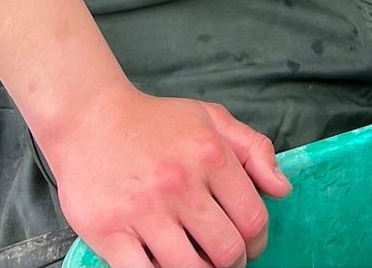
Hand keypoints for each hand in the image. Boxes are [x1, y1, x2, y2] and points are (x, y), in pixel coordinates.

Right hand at [43, 81, 290, 267]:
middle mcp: (180, 184)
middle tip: (222, 256)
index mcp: (210, 155)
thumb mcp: (210, 119)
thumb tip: (283, 190)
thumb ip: (253, 149)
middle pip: (227, 252)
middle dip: (231, 262)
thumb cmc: (154, 122)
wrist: (89, 118)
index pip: (253, 219)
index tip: (248, 242)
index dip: (257, 240)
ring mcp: (143, 211)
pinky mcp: (110, 232)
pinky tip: (163, 264)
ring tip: (197, 261)